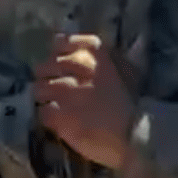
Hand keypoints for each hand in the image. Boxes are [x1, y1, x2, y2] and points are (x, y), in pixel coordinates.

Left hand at [34, 33, 135, 169]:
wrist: (138, 135)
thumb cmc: (135, 103)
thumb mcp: (125, 70)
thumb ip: (105, 58)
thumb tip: (80, 49)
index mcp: (96, 53)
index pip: (62, 42)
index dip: (57, 54)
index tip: (61, 65)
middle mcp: (78, 67)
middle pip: (46, 66)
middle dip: (48, 77)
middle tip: (57, 90)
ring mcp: (66, 91)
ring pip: (39, 88)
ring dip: (46, 97)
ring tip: (58, 107)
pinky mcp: (58, 114)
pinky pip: (42, 110)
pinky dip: (49, 117)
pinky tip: (60, 122)